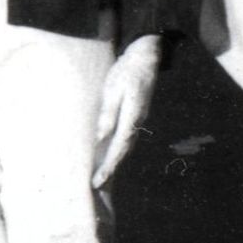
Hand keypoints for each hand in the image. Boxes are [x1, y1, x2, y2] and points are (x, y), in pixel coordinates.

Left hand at [94, 34, 162, 187]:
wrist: (146, 58)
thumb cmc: (126, 71)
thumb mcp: (112, 90)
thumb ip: (108, 114)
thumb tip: (100, 137)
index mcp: (131, 116)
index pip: (119, 147)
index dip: (108, 166)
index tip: (98, 180)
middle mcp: (138, 121)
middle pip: (124, 151)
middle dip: (111, 169)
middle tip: (97, 184)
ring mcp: (139, 118)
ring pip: (126, 145)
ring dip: (115, 161)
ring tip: (102, 174)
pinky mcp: (136, 115)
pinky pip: (127, 137)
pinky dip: (118, 149)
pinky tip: (110, 152)